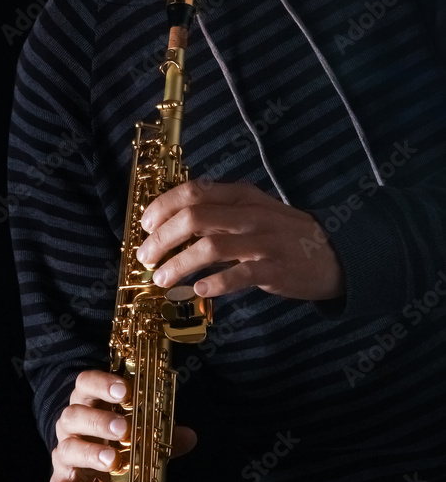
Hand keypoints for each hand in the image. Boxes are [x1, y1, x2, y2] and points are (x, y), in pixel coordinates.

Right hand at [51, 369, 196, 481]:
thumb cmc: (117, 442)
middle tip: (124, 428)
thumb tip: (189, 436)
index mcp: (89, 404)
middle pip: (74, 415)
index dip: (102, 383)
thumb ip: (161, 433)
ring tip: (113, 460)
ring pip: (67, 449)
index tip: (124, 390)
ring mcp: (64, 454)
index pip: (86, 384)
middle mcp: (71, 427)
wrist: (92, 471)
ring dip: (89, 453)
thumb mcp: (140, 432)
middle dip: (99, 420)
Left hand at [136, 180, 344, 301]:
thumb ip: (218, 214)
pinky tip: (199, 290)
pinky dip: (216, 282)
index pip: (193, 191)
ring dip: (180, 263)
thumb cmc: (284, 234)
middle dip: (162, 238)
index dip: (162, 207)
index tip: (145, 225)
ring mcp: (264, 241)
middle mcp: (251, 214)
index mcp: (242, 196)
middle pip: (195, 217)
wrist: (336, 254)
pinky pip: (241, 274)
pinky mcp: (276, 269)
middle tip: (146, 257)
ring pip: (212, 247)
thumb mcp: (252, 212)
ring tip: (163, 278)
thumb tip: (172, 224)